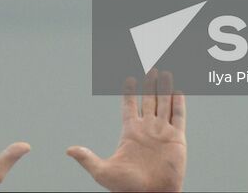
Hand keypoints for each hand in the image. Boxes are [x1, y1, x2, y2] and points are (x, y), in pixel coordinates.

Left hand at [67, 71, 186, 192]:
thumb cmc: (127, 187)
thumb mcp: (103, 171)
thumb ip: (87, 158)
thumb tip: (69, 150)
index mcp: (130, 132)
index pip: (130, 106)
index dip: (129, 92)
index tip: (129, 78)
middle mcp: (147, 129)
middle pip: (149, 100)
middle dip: (149, 84)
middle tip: (150, 67)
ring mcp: (162, 133)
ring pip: (164, 104)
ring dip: (164, 88)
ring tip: (164, 72)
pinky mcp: (177, 139)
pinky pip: (178, 117)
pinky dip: (178, 103)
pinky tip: (178, 90)